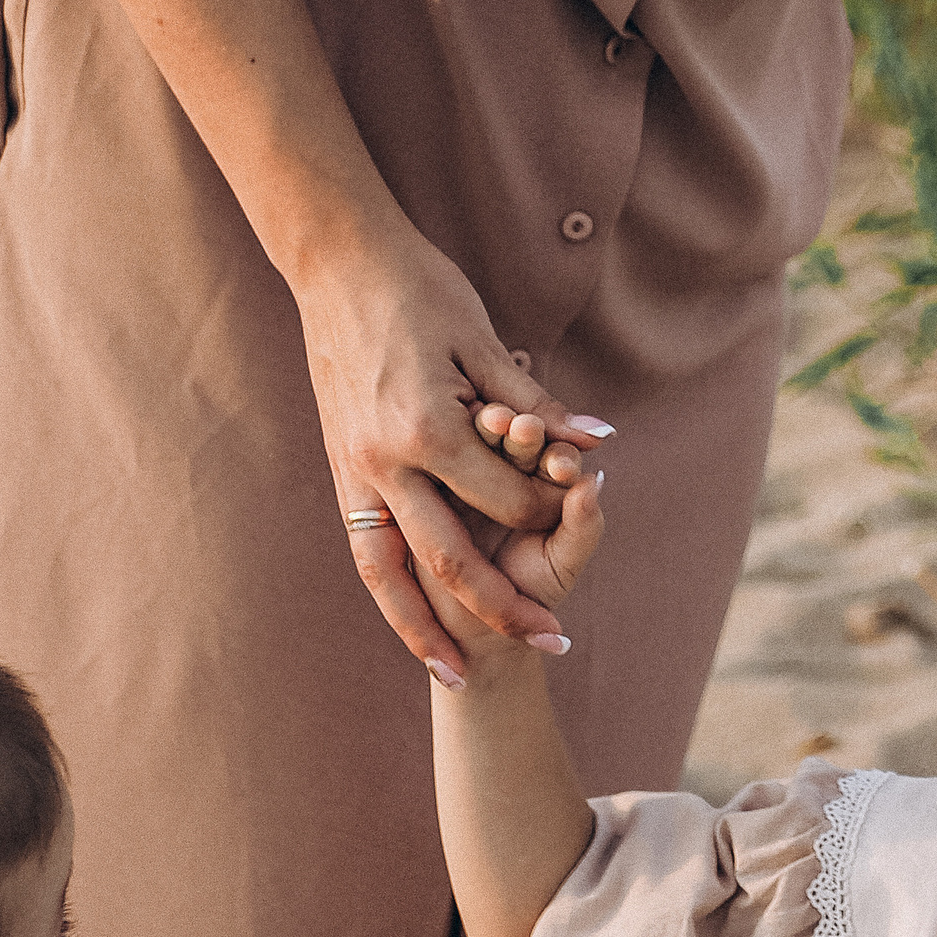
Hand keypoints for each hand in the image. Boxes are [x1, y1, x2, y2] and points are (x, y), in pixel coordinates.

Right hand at [292, 223, 615, 680]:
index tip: (578, 509)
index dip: (547, 506)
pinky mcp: (338, 473)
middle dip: (501, 607)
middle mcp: (384, 462)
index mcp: (425, 427)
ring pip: (389, 573)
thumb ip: (537, 405)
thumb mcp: (483, 341)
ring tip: (457, 673)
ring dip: (423, 628)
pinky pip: (363, 551)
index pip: (503, 495)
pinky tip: (409, 620)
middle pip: (449, 557)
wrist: (336, 263)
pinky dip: (387, 594)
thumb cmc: (419, 290)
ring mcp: (354, 472)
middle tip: (549, 644)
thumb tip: (600, 441)